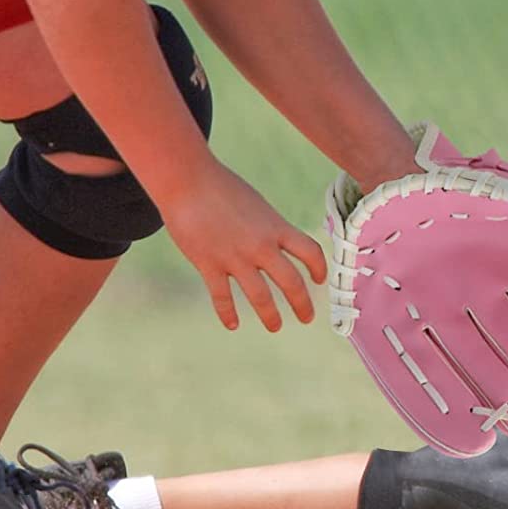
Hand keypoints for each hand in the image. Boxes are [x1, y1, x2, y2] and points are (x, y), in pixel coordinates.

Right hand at [162, 161, 326, 331]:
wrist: (188, 182)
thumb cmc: (222, 188)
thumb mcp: (257, 205)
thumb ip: (269, 227)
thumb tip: (278, 243)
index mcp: (276, 227)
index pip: (310, 252)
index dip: (319, 268)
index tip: (319, 280)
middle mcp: (261, 245)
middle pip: (291, 281)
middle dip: (302, 303)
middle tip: (307, 318)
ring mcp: (235, 257)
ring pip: (261, 296)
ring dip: (270, 315)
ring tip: (275, 326)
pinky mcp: (209, 264)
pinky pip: (222, 297)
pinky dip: (228, 313)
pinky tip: (233, 325)